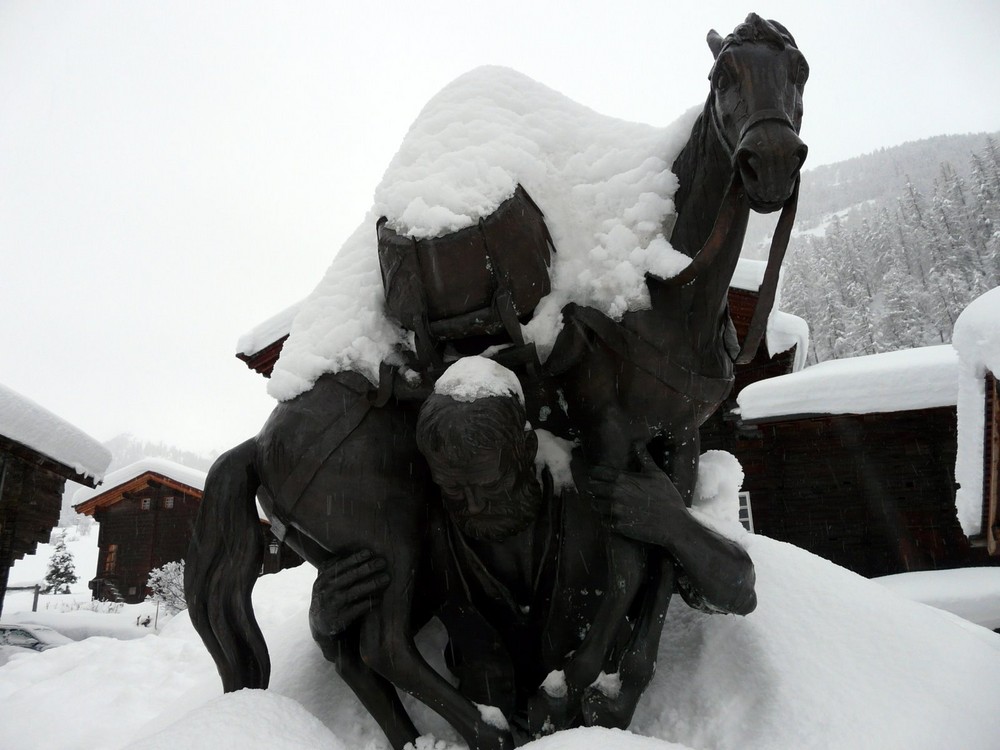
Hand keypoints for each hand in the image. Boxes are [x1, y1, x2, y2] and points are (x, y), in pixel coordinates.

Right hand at [309, 550, 389, 637]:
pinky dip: (370, 602)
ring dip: (373, 584)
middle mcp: (326, 591)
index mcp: (323, 578)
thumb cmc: (329, 595)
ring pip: (355, 592)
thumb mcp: (326, 581)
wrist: (320, 624)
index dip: (355, 558)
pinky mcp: (340, 620)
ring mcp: (333, 605)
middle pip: (350, 576)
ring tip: (386, 578)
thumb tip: (359, 551)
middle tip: (383, 562)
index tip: (370, 552)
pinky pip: (358, 609)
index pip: (340, 565)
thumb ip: (336, 567)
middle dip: (368, 568)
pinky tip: (380, 598)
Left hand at [572, 450, 686, 547]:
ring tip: (603, 503)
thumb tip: (637, 442)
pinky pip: (603, 521)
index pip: (597, 472)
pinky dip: (605, 519)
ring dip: (598, 503)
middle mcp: (615, 494)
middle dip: (593, 487)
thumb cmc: (667, 498)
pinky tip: (611, 517)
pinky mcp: (618, 526)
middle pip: (592, 488)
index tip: (594, 474)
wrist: (674, 525)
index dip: (594, 473)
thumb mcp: (657, 474)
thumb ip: (644, 458)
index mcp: (623, 479)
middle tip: (597, 489)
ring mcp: (615, 511)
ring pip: (595, 505)